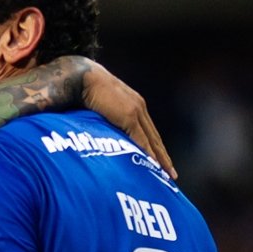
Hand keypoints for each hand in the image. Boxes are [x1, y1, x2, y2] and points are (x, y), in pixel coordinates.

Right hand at [81, 62, 176, 178]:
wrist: (82, 77)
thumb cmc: (82, 89)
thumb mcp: (95, 106)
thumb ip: (100, 118)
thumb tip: (93, 132)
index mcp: (132, 104)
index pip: (147, 130)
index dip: (154, 146)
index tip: (160, 160)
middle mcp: (139, 107)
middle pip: (154, 136)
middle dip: (163, 156)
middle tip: (170, 173)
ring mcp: (136, 111)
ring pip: (152, 140)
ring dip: (160, 158)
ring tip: (167, 174)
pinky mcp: (129, 117)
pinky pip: (141, 140)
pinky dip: (148, 154)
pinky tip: (153, 166)